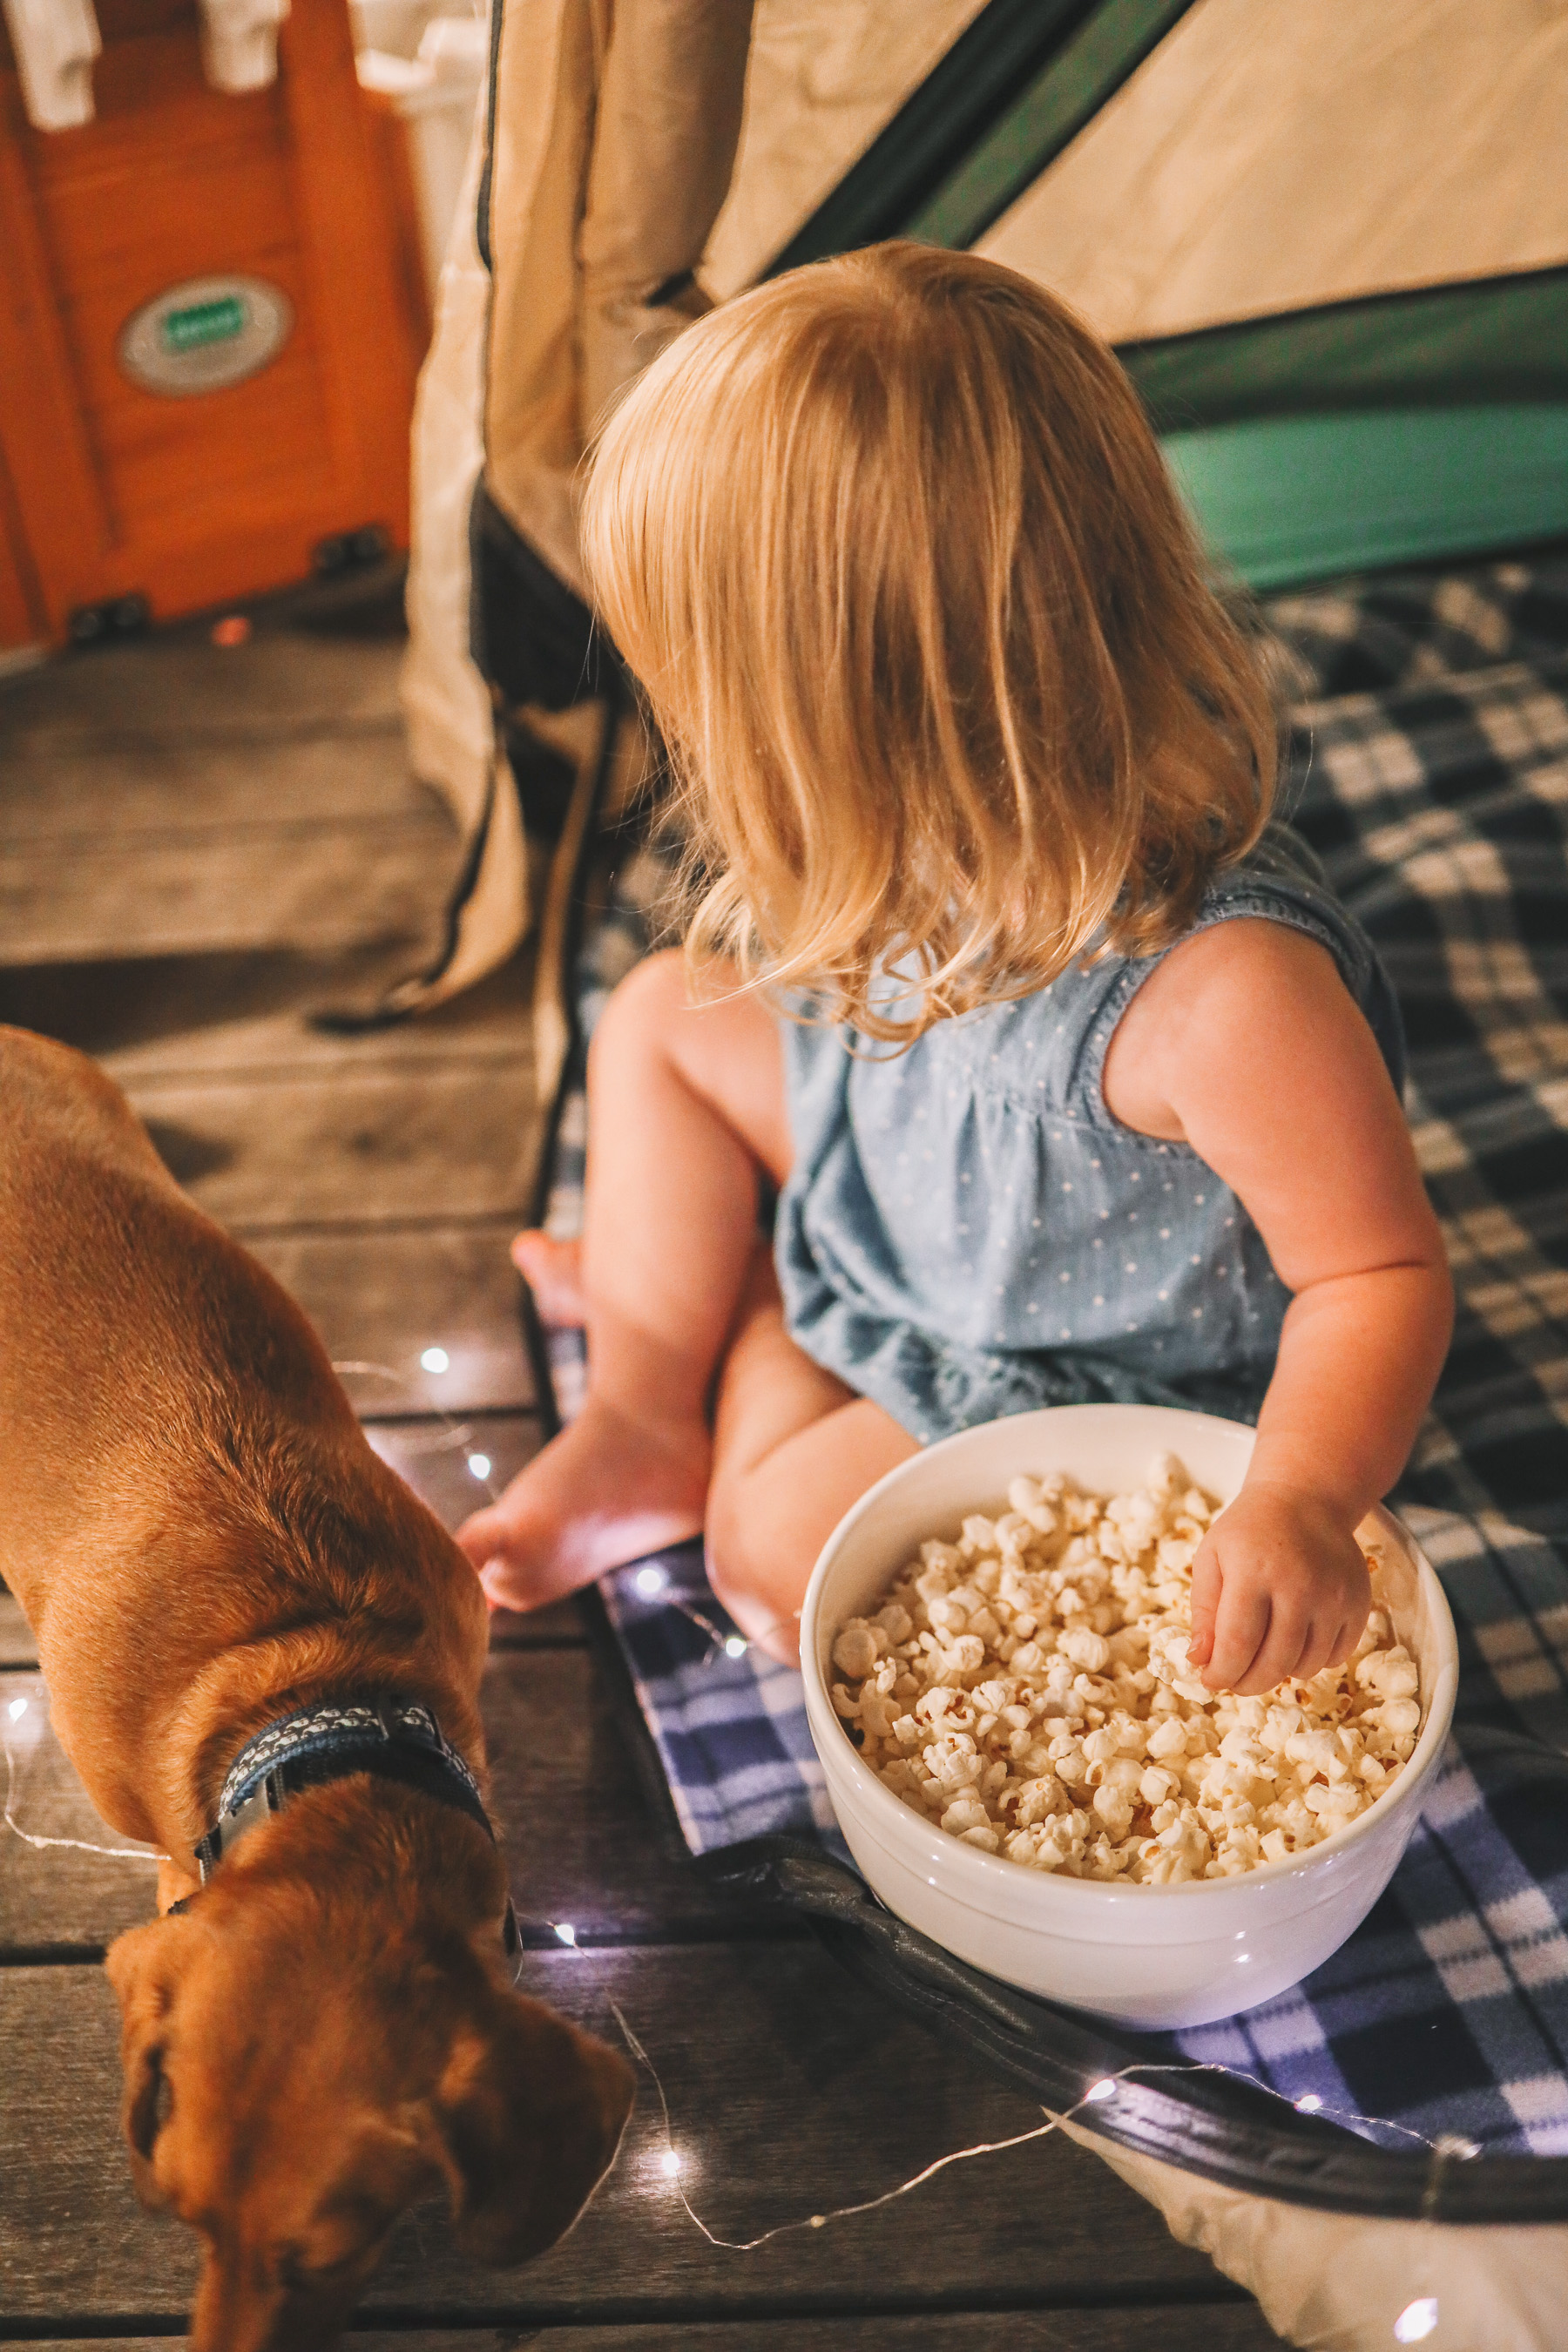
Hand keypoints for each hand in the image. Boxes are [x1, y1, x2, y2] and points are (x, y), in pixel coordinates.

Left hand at [1187, 1480, 1370, 1696]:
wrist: (1304, 1499)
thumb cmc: (1248, 1531)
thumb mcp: (1211, 1559)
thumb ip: (1203, 1612)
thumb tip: (1199, 1662)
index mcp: (1253, 1570)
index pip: (1237, 1644)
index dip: (1221, 1673)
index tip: (1210, 1681)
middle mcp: (1299, 1584)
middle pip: (1274, 1662)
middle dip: (1248, 1683)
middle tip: (1234, 1682)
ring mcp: (1334, 1596)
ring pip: (1306, 1665)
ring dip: (1279, 1672)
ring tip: (1263, 1656)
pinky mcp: (1359, 1603)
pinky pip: (1336, 1656)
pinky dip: (1312, 1661)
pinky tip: (1294, 1642)